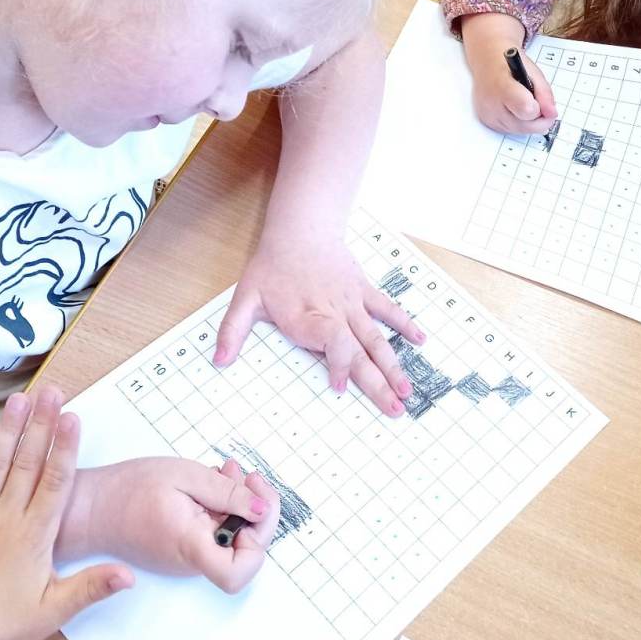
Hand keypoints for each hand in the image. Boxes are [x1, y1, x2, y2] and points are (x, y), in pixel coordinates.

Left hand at [0, 387, 133, 639]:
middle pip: (26, 463)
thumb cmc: (5, 628)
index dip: (65, 447)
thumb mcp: (56, 610)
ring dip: (6, 431)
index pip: (55, 482)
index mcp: (34, 535)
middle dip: (40, 425)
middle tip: (51, 392)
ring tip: (17, 400)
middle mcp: (3, 519)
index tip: (73, 417)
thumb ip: (93, 586)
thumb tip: (130, 574)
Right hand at [83, 456, 281, 593]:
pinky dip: (222, 506)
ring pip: (234, 537)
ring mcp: (190, 558)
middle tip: (244, 474)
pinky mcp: (186, 548)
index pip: (239, 572)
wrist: (91, 507)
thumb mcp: (184, 476)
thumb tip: (262, 509)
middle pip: (246, 550)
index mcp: (192, 546)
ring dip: (239, 502)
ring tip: (226, 470)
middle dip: (255, 508)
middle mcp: (193, 561)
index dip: (259, 539)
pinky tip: (214, 482)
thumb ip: (227, 493)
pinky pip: (216, 532)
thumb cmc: (128, 491)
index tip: (253, 504)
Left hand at [216, 232, 424, 414]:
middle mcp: (335, 314)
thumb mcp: (245, 297)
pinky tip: (421, 341)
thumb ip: (232, 331)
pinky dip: (405, 324)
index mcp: (308, 319)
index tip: (339, 387)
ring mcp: (352, 304)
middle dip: (378, 384)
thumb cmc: (272, 266)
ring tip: (407, 391)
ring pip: (377, 339)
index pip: (333, 346)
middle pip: (361, 352)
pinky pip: (387, 310)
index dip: (339, 367)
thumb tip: (219, 361)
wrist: (300, 228)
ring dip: (393, 366)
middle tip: (394, 411)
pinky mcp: (362, 292)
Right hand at [459, 12, 557, 134]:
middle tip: (539, 105)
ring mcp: (487, 115)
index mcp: (503, 86)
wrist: (487, 60)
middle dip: (538, 120)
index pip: (527, 110)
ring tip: (523, 102)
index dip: (539, 108)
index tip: (539, 100)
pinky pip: (510, 130)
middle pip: (524, 126)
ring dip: (528, 122)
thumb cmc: (510, 64)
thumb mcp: (533, 71)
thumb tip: (552, 114)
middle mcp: (491, 104)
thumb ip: (545, 93)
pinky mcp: (486, 121)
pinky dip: (517, 122)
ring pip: (519, 131)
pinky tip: (514, 107)